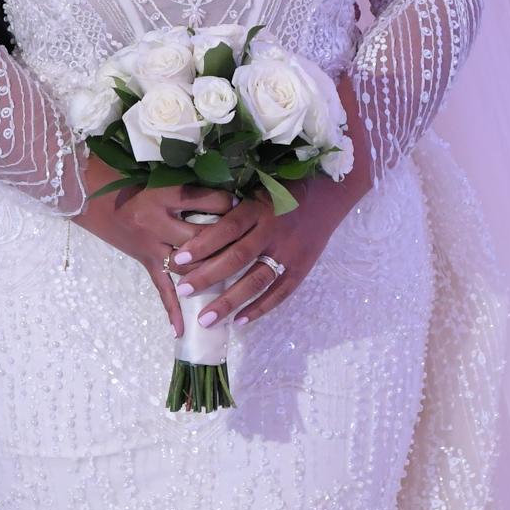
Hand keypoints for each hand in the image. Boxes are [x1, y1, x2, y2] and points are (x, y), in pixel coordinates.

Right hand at [75, 166, 272, 339]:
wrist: (95, 196)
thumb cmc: (136, 183)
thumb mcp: (165, 177)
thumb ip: (196, 187)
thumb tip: (234, 197)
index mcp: (166, 193)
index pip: (207, 200)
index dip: (230, 203)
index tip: (246, 206)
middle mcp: (158, 220)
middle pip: (202, 237)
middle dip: (228, 243)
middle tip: (250, 246)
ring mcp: (151, 244)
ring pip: (188, 266)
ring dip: (212, 273)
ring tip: (236, 280)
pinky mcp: (146, 262)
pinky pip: (161, 288)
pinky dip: (172, 310)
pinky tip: (182, 330)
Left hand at [193, 97, 373, 332]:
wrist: (331, 193)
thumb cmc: (285, 188)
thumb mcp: (257, 188)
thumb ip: (233, 207)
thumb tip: (193, 223)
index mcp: (259, 206)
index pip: (226, 228)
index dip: (202, 245)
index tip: (178, 260)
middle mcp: (273, 230)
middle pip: (237, 258)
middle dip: (208, 277)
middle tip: (183, 291)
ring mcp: (290, 251)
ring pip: (257, 280)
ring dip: (230, 301)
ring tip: (206, 319)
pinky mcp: (302, 266)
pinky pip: (280, 292)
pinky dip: (260, 308)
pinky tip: (240, 321)